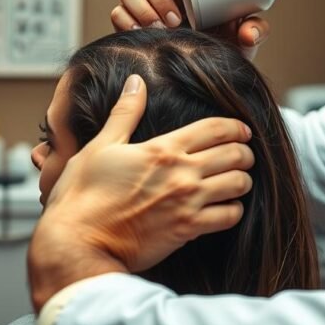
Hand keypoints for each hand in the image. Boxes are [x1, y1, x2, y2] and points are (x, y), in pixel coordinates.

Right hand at [28, 75, 254, 309]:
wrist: (79, 241)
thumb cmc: (83, 195)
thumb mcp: (100, 146)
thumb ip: (125, 113)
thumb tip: (136, 82)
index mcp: (163, 149)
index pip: (215, 129)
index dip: (236, 127)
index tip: (242, 130)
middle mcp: (181, 173)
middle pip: (235, 154)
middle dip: (245, 152)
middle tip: (243, 155)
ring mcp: (187, 202)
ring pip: (238, 184)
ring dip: (243, 181)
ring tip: (238, 181)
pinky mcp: (187, 230)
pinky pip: (229, 217)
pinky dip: (233, 211)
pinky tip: (226, 208)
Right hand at [111, 0, 270, 58]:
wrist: (204, 83)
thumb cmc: (221, 55)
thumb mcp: (244, 41)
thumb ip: (255, 30)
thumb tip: (250, 31)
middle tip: (175, 18)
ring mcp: (143, 11)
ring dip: (141, 8)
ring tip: (159, 28)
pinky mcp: (129, 28)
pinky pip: (117, 14)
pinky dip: (125, 20)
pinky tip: (140, 32)